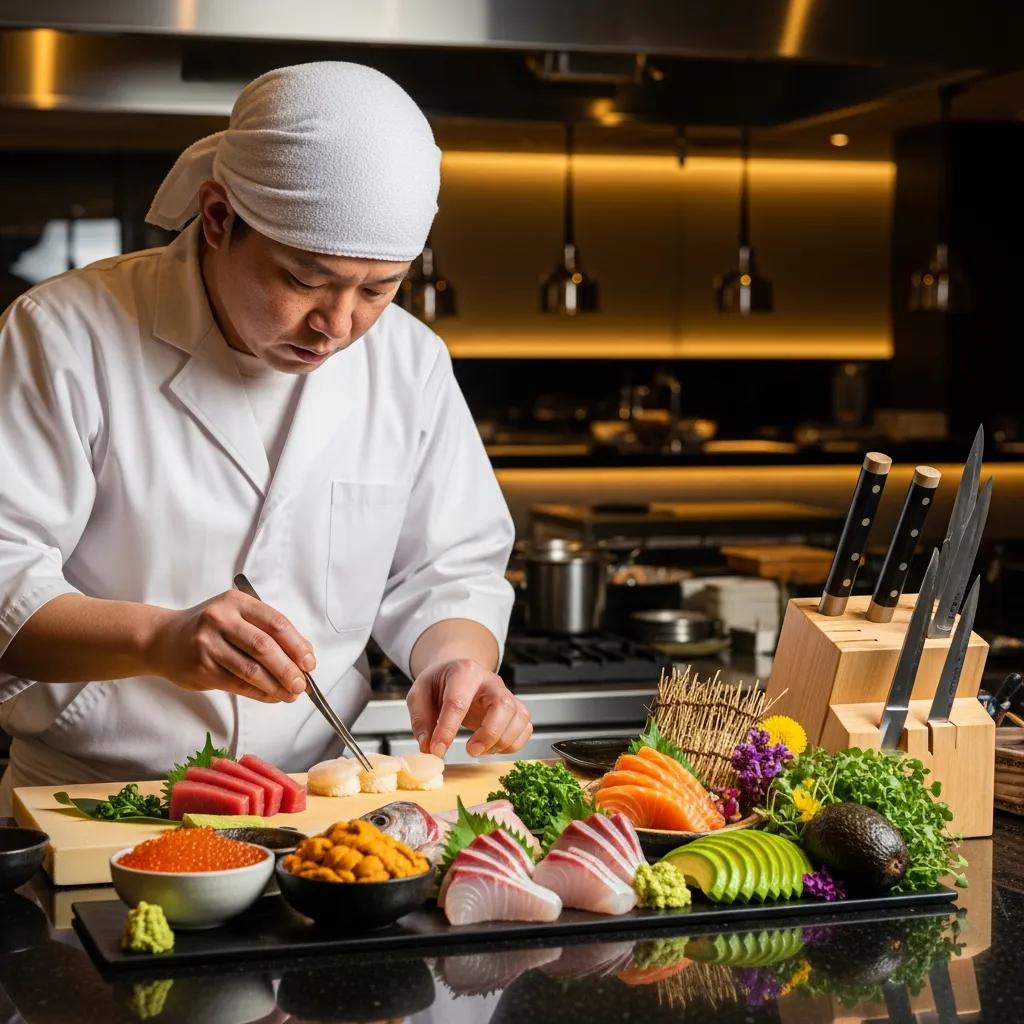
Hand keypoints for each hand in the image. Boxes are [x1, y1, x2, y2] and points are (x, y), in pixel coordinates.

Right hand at [144, 590, 315, 702]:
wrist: (163, 639)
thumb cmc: (209, 629)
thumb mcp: (236, 616)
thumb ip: (266, 631)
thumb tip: (302, 657)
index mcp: (237, 602)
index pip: (276, 623)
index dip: (297, 645)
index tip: (310, 662)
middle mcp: (220, 619)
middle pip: (265, 647)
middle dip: (289, 669)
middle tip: (302, 684)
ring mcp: (208, 644)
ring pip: (251, 669)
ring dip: (276, 685)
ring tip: (290, 693)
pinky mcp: (201, 668)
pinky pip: (237, 684)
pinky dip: (259, 693)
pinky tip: (271, 696)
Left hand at [406, 658, 532, 757]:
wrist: (457, 674)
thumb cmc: (439, 684)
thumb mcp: (419, 694)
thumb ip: (421, 720)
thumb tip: (429, 746)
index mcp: (464, 672)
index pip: (458, 702)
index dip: (447, 729)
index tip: (437, 750)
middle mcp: (491, 681)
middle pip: (502, 706)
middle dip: (488, 734)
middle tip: (470, 750)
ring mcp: (507, 693)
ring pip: (519, 717)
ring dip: (502, 741)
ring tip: (479, 749)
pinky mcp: (515, 708)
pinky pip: (526, 727)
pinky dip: (513, 744)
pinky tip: (493, 748)